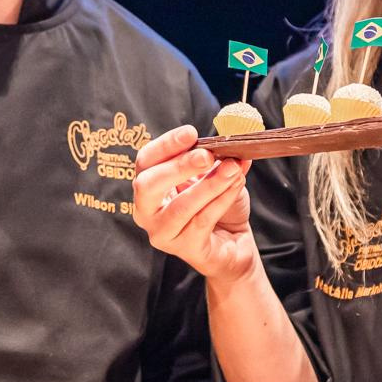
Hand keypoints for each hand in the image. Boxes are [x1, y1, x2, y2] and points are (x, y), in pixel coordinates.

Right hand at [132, 126, 258, 284]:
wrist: (233, 243)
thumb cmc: (217, 207)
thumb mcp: (215, 175)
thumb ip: (217, 158)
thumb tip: (229, 140)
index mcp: (148, 188)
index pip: (145, 161)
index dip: (166, 145)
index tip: (191, 133)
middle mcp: (147, 212)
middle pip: (148, 185)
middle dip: (178, 166)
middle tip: (206, 155)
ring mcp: (163, 234)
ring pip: (181, 206)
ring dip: (209, 184)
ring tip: (232, 168)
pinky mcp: (186, 249)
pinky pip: (203, 220)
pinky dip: (221, 199)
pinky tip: (236, 184)